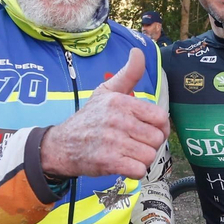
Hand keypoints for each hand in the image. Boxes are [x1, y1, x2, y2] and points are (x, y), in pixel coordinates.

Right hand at [42, 49, 169, 179]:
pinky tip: (125, 164)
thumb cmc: (90, 118)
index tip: (148, 128)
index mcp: (121, 102)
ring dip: (142, 158)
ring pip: (150, 155)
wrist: (62, 145)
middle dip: (150, 144)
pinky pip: (139, 170)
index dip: (159, 126)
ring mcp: (113, 142)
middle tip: (136, 143)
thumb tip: (138, 52)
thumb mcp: (107, 91)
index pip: (160, 117)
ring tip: (129, 153)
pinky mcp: (109, 162)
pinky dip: (135, 171)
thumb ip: (128, 74)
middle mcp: (118, 120)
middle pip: (157, 138)